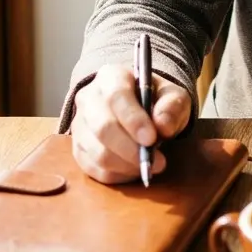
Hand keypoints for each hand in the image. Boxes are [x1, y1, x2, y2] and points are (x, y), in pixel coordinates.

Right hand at [71, 64, 190, 183]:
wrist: (140, 107)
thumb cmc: (155, 99)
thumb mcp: (173, 96)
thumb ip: (172, 106)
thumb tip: (163, 126)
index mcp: (111, 76)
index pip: (116, 97)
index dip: (133, 120)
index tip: (151, 139)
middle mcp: (89, 98)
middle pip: (102, 128)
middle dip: (130, 149)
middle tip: (156, 161)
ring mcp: (80, 125)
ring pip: (96, 153)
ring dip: (126, 165)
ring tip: (150, 165)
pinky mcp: (78, 149)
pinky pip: (93, 169)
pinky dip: (117, 175)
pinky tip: (134, 169)